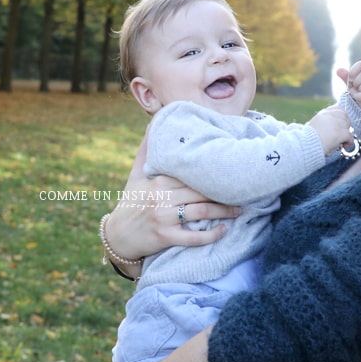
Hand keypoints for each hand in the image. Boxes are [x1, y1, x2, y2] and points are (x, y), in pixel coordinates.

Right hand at [105, 135, 240, 263]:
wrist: (117, 235)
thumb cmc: (131, 201)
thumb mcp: (135, 175)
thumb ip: (145, 150)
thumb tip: (153, 124)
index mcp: (158, 181)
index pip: (190, 173)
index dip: (211, 170)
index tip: (229, 167)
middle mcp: (161, 198)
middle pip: (200, 192)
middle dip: (223, 191)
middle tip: (243, 190)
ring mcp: (163, 218)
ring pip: (200, 212)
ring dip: (223, 211)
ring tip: (239, 209)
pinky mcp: (165, 237)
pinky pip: (192, 237)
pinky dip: (210, 235)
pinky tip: (224, 230)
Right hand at [307, 105, 353, 155]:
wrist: (305, 146)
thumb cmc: (307, 140)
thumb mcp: (314, 127)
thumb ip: (323, 124)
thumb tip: (332, 130)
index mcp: (322, 115)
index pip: (337, 108)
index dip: (341, 116)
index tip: (340, 123)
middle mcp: (329, 116)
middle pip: (344, 115)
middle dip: (345, 124)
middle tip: (343, 133)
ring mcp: (335, 124)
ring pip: (348, 125)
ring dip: (347, 132)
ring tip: (343, 140)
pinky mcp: (340, 133)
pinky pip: (350, 136)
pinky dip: (349, 142)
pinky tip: (345, 146)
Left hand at [337, 61, 360, 111]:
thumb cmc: (358, 90)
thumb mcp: (350, 83)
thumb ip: (345, 76)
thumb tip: (338, 70)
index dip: (353, 72)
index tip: (351, 79)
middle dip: (356, 82)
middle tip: (355, 87)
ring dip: (359, 89)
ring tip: (358, 92)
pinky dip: (359, 97)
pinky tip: (359, 98)